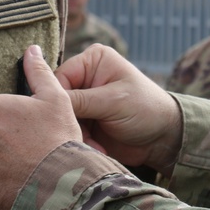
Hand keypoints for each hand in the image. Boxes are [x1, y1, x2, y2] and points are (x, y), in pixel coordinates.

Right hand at [57, 44, 182, 175]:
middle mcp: (85, 77)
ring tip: (91, 145)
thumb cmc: (146, 109)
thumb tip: (46, 99)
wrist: (163, 139)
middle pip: (58, 98)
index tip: (61, 117)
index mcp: (92, 60)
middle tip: (77, 135)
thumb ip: (80, 100)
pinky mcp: (86, 120)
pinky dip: (80, 141)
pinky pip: (70, 130)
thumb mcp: (114, 101)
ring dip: (75, 133)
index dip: (57, 98)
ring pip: (62, 117)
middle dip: (68, 118)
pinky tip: (96, 149)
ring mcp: (85, 100)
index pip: (60, 76)